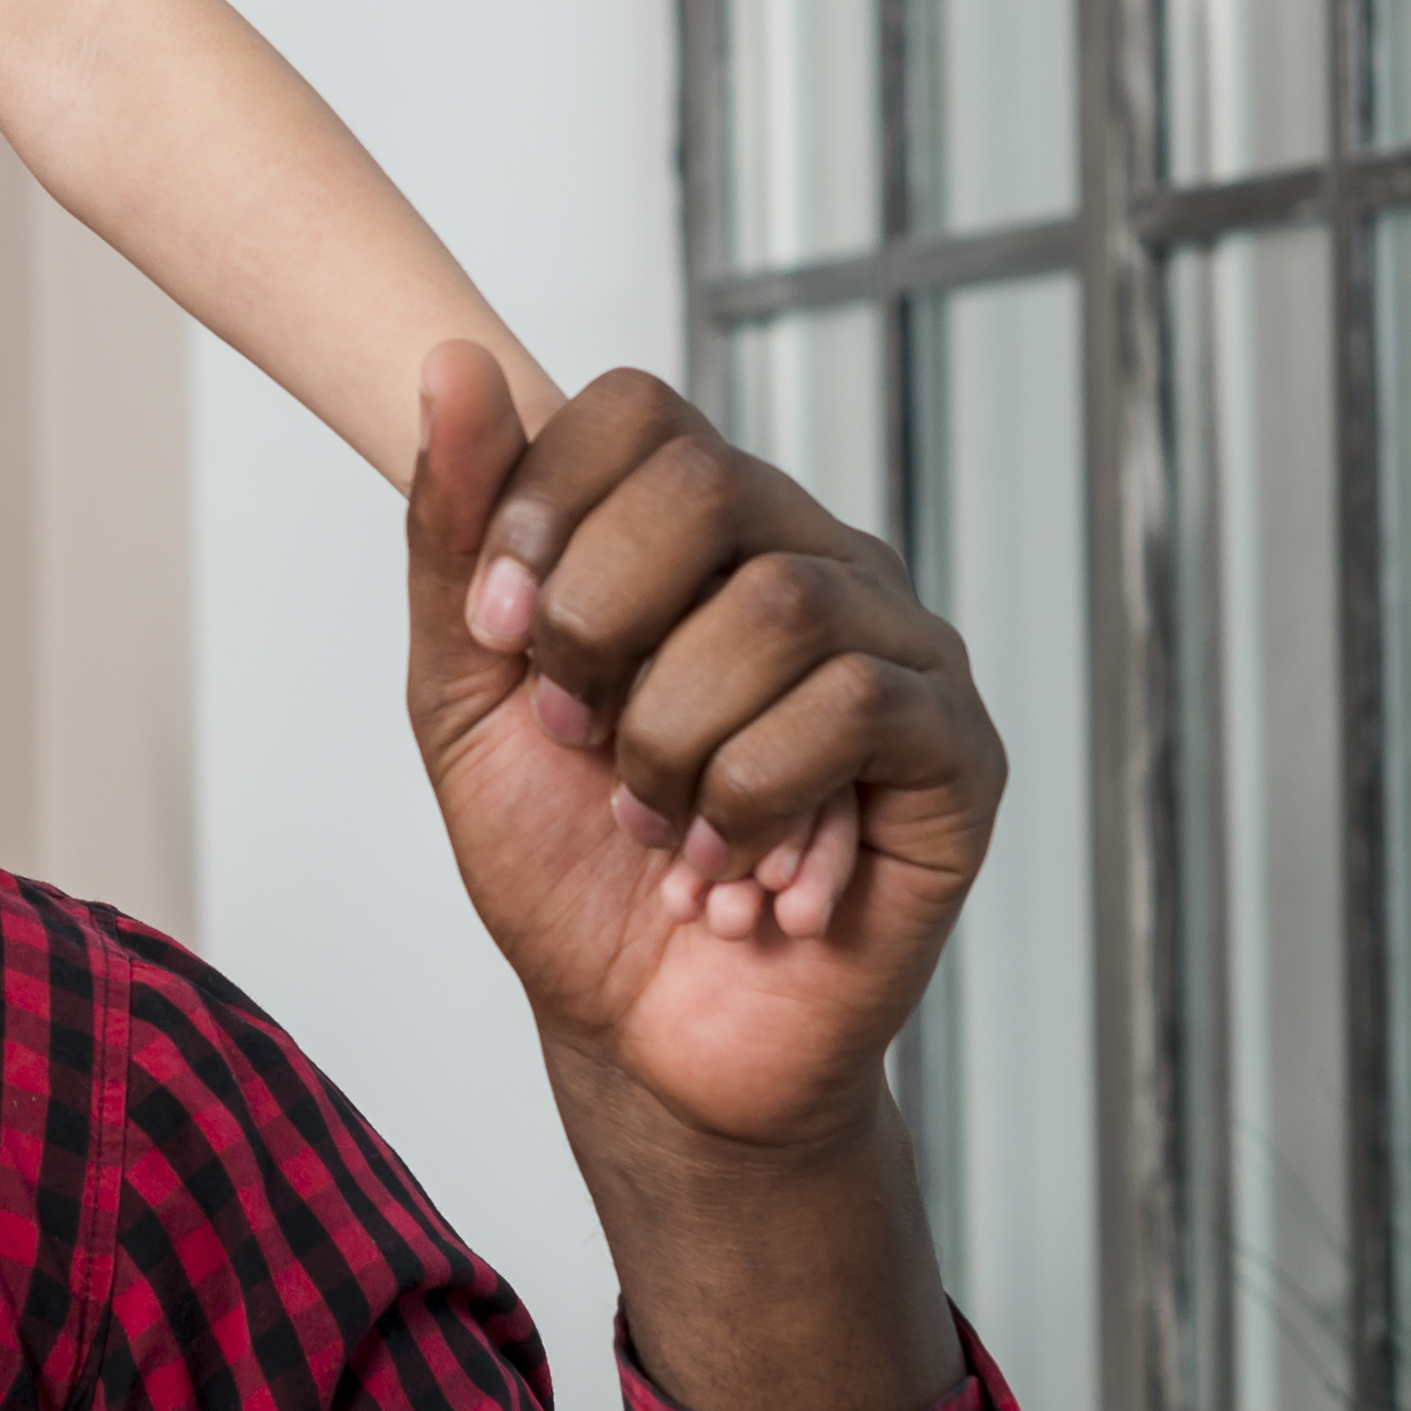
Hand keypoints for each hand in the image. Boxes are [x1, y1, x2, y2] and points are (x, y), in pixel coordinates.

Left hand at [409, 352, 990, 1410]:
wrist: (645, 1045)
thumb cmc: (566, 868)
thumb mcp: (470, 699)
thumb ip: (460, 541)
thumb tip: (455, 365)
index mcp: (701, 533)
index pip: (640, 412)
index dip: (547, 508)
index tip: (502, 638)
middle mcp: (814, 560)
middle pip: (707, 485)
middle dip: (601, 628)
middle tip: (581, 741)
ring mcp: (899, 648)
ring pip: (782, 604)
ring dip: (675, 741)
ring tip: (662, 829)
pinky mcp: (955, 752)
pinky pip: (858, 706)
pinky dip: (759, 802)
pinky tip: (740, 876)